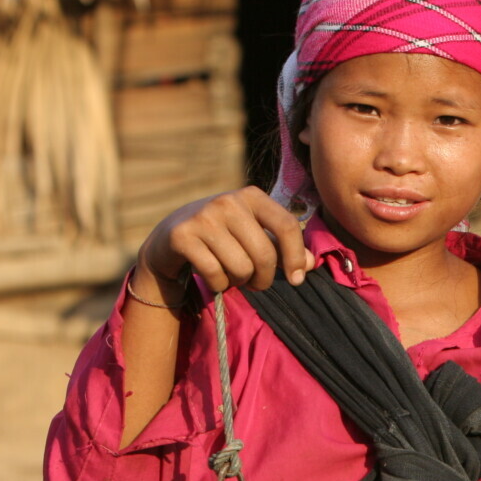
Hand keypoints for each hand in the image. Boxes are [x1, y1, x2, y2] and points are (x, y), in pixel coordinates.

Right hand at [138, 187, 315, 294]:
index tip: (297, 279)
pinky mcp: (183, 236)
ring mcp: (203, 217)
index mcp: (251, 196)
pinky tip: (213, 276)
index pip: (286, 225)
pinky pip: (215, 275)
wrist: (170, 237)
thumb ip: (284, 248)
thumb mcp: (254, 235)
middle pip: (264, 254)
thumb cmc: (223, 237)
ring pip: (240, 268)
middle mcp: (228, 201)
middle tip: (255, 282)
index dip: (295, 257)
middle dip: (264, 278)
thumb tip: (309, 264)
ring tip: (230, 274)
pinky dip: (219, 285)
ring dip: (239, 282)